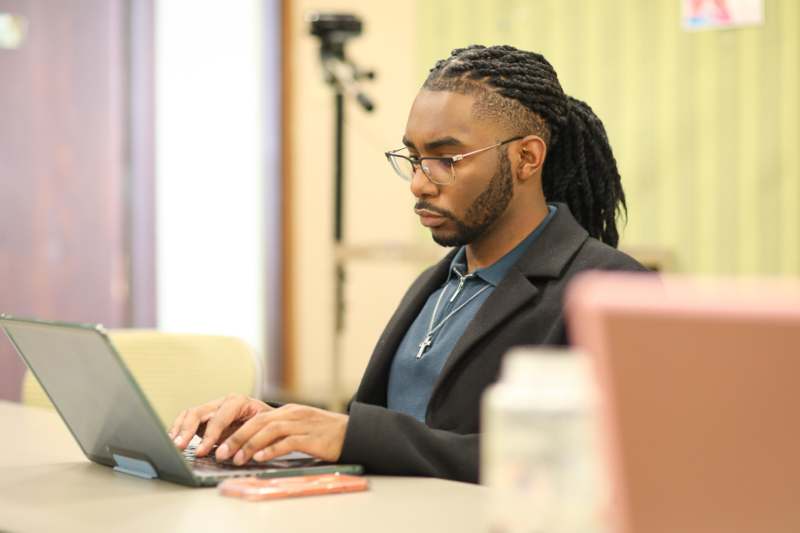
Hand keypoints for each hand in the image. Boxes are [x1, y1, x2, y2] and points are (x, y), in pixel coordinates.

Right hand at [168, 394, 271, 456]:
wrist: (268, 419)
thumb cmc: (267, 424)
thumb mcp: (263, 430)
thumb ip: (247, 440)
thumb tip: (228, 455)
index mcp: (238, 402)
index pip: (219, 418)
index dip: (210, 435)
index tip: (203, 451)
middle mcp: (222, 402)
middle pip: (199, 412)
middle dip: (188, 430)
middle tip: (179, 447)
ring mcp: (212, 408)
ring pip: (190, 414)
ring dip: (179, 430)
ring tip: (172, 445)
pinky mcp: (204, 417)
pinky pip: (187, 419)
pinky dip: (178, 429)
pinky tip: (173, 441)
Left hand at [213, 404, 348, 464]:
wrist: (354, 433)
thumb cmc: (325, 434)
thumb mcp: (301, 427)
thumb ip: (281, 432)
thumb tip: (256, 446)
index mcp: (289, 411)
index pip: (257, 418)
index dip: (237, 430)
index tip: (222, 445)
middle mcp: (294, 414)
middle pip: (259, 422)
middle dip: (237, 437)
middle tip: (222, 453)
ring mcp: (303, 425)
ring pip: (270, 430)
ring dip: (250, 445)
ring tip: (237, 459)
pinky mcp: (312, 438)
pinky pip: (288, 442)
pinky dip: (272, 450)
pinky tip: (260, 458)